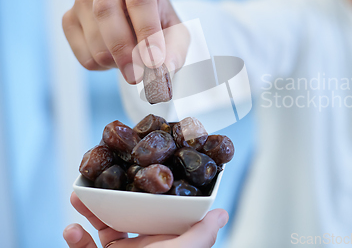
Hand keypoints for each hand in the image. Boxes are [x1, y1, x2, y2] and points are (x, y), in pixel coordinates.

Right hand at [62, 0, 189, 83]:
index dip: (147, 31)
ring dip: (116, 62)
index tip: (155, 61)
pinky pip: (83, 54)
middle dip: (124, 50)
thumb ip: (174, 53)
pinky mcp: (69, 20)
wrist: (142, 33)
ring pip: (94, 38)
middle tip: (138, 77)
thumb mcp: (177, 39)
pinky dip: (103, 67)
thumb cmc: (162, 30)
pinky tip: (115, 58)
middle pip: (106, 11)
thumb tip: (160, 72)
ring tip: (133, 63)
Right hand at [63, 192, 228, 247]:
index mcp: (163, 240)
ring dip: (88, 212)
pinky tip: (71, 229)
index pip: (156, 209)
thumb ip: (202, 235)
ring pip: (101, 227)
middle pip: (125, 213)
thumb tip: (222, 214)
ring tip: (77, 197)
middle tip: (98, 181)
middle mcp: (142, 245)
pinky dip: (75, 239)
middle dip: (110, 196)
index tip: (134, 170)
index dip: (146, 190)